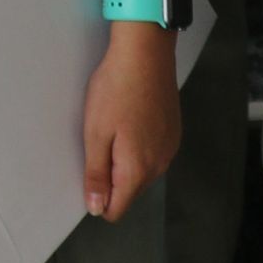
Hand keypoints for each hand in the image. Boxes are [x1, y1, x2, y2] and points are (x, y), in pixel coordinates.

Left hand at [85, 22, 180, 221]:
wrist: (146, 53)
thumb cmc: (115, 89)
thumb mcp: (95, 133)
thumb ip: (96, 174)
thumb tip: (96, 209)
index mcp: (137, 170)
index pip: (117, 209)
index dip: (98, 198)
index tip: (88, 169)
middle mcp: (159, 165)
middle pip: (129, 191)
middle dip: (111, 176)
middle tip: (99, 139)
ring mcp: (169, 149)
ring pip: (142, 172)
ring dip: (125, 159)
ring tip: (114, 125)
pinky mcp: (173, 133)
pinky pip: (152, 153)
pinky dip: (139, 145)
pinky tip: (130, 119)